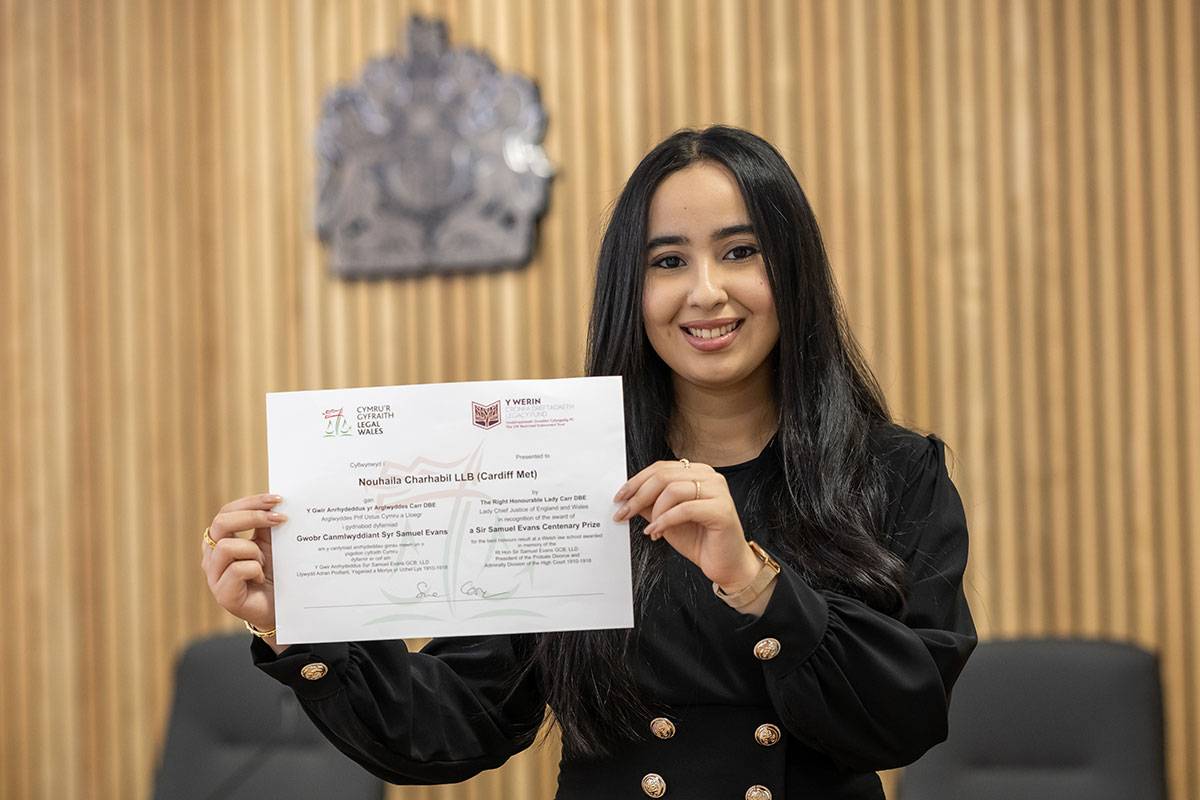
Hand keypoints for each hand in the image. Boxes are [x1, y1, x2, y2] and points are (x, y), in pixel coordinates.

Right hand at [201, 493, 283, 632]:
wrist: (280, 608)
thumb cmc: (273, 574)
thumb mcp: (270, 544)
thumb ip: (266, 524)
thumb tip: (276, 501)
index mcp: (221, 540)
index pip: (227, 512)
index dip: (251, 502)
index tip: (277, 499)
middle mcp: (212, 556)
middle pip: (221, 522)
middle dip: (252, 516)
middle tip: (280, 519)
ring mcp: (214, 576)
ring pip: (226, 546)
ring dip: (253, 550)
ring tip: (265, 562)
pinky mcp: (223, 594)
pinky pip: (236, 570)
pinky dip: (255, 570)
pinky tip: (262, 578)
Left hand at [613, 461, 760, 590]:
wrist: (726, 565)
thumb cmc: (700, 541)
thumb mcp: (666, 518)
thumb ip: (650, 504)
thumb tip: (627, 497)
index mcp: (697, 473)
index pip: (660, 468)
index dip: (636, 482)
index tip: (620, 498)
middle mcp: (709, 477)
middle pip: (663, 476)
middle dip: (638, 495)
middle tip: (623, 513)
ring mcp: (718, 491)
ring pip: (673, 489)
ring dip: (654, 511)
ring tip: (649, 530)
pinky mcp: (721, 509)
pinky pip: (685, 509)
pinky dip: (665, 521)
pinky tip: (657, 533)